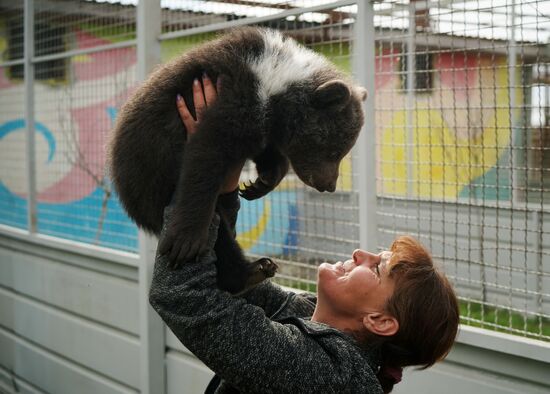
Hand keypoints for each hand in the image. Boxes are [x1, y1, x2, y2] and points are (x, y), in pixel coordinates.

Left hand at [176, 73, 243, 193]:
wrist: (222, 183)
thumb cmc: (233, 165)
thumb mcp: (243, 146)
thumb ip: (243, 131)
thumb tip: (251, 115)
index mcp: (230, 128)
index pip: (227, 103)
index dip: (225, 89)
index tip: (224, 75)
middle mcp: (217, 128)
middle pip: (213, 101)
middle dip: (210, 86)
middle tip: (207, 71)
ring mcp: (204, 132)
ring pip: (200, 107)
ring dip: (197, 92)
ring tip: (195, 79)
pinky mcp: (194, 138)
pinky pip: (186, 120)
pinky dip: (181, 108)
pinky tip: (178, 98)